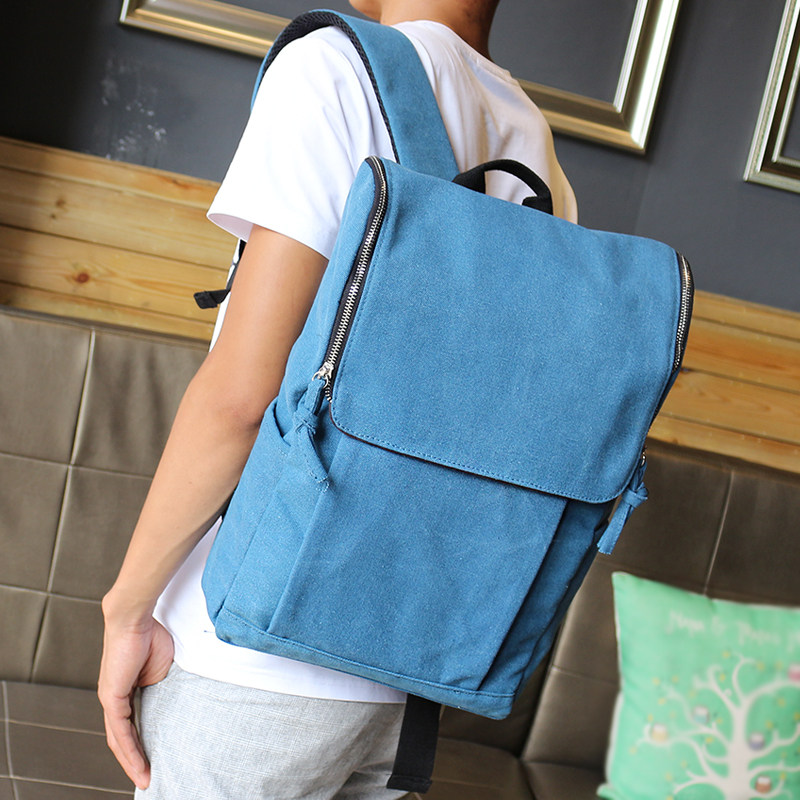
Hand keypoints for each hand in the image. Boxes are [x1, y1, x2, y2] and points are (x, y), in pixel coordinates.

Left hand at [98, 605, 173, 789]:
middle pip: (122, 738)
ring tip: (146, 777)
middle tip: (148, 777)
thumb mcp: (161, 668)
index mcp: (125, 690)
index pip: (131, 725)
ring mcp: (110, 698)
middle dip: (134, 761)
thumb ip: (162, 686)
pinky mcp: (111, 696)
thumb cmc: (150, 635)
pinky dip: (130, 750)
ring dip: (132, 761)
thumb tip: (173, 701)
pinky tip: (139, 763)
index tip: (154, 760)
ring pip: (119, 739)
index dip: (140, 744)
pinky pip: (121, 730)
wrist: (135, 618)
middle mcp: (113, 698)